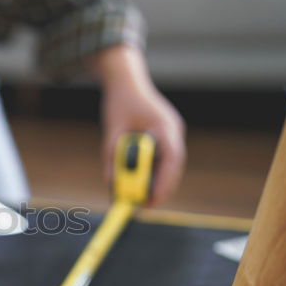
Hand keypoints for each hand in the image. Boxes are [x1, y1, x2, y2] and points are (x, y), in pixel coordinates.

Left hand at [95, 45, 186, 206]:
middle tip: (146, 206)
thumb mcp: (111, 129)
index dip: (164, 182)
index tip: (152, 200)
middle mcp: (172, 129)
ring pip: (170, 164)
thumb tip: (111, 182)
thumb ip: (111, 156)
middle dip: (162, 188)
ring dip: (159, 182)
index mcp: (164, 125)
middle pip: (174, 166)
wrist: (126, 79)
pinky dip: (155, 172)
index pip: (171, 159)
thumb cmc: (119, 101)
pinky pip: (164, 158)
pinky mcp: (165, 135)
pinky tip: (142, 183)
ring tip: (142, 199)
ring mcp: (171, 132)